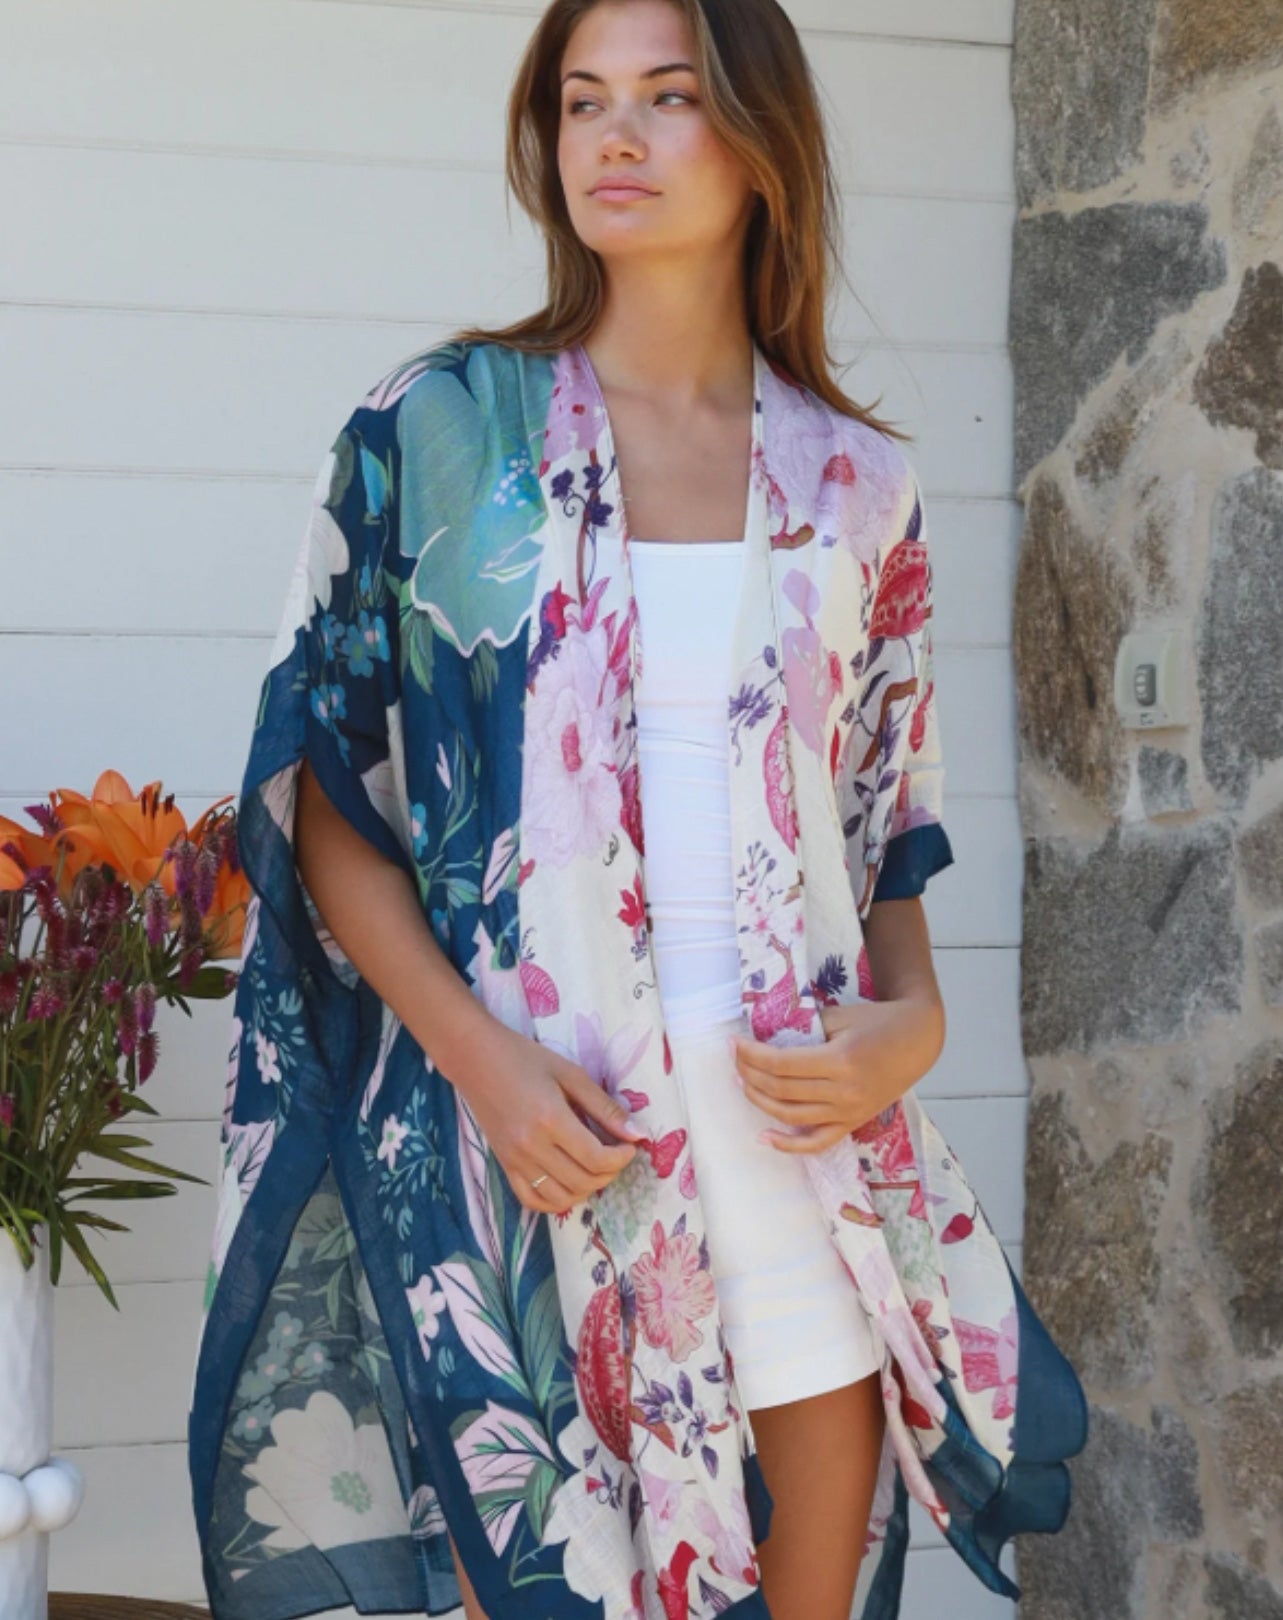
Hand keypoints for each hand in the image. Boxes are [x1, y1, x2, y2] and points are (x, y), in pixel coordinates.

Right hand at [452, 1019, 646, 1214]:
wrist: (475, 1059)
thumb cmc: (526, 1059)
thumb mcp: (571, 1074)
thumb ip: (604, 1107)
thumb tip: (637, 1134)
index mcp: (550, 1119)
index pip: (596, 1158)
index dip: (621, 1158)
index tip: (631, 1146)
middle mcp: (531, 1147)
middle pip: (582, 1181)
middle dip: (610, 1173)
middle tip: (617, 1154)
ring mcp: (515, 1161)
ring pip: (561, 1198)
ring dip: (587, 1189)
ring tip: (596, 1168)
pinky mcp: (504, 1166)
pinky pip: (533, 1200)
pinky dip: (556, 1201)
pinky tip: (570, 1183)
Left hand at [729, 993, 945, 1153]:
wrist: (918, 1041)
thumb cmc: (879, 1022)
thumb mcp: (841, 1016)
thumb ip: (806, 1029)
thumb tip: (767, 1039)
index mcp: (841, 1061)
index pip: (781, 1064)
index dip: (752, 1055)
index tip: (733, 1044)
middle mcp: (843, 1092)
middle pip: (781, 1090)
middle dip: (750, 1074)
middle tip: (734, 1059)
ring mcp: (848, 1112)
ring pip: (791, 1116)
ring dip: (760, 1100)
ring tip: (743, 1083)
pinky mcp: (852, 1123)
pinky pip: (817, 1142)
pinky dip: (788, 1145)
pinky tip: (764, 1137)